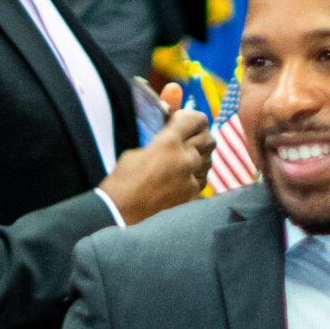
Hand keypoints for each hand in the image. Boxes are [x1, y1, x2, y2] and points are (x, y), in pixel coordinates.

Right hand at [98, 106, 213, 225]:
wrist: (120, 210)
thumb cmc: (123, 179)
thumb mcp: (138, 150)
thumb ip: (161, 142)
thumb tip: (172, 138)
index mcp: (169, 142)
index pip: (196, 120)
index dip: (194, 118)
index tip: (190, 120)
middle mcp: (184, 158)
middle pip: (208, 139)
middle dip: (201, 136)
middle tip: (192, 138)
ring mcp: (190, 179)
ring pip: (208, 161)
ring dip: (200, 157)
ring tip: (187, 160)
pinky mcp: (191, 196)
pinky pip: (202, 180)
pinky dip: (196, 176)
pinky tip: (185, 177)